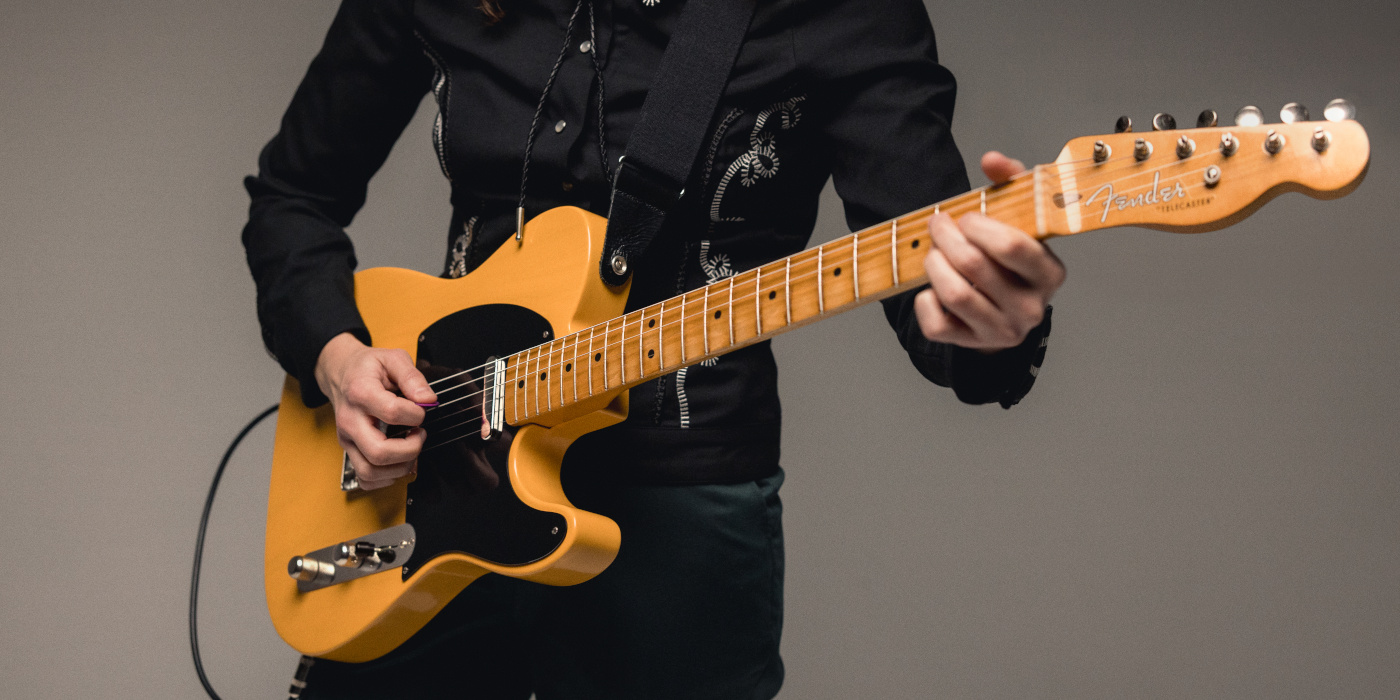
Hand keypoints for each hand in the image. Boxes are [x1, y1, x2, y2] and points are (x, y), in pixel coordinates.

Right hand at [314, 332, 437, 489]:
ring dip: (399, 467)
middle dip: (409, 450)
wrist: (340, 372)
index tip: (422, 410)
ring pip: (370, 471)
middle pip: (378, 452)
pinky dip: (385, 478)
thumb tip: (428, 400)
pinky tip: (398, 463)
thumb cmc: (367, 367)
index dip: (416, 414)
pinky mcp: (349, 450)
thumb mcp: (392, 358)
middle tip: (419, 435)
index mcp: (361, 393)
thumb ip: (412, 377)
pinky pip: (364, 478)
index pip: (392, 412)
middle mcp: (350, 420)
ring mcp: (347, 438)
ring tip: (411, 448)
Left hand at [913, 151, 1065, 350]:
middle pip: (975, 266)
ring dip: (934, 265)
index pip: (1013, 246)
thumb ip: (1010, 183)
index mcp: (1050, 274)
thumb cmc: (1009, 260)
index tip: (965, 217)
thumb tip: (991, 159)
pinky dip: (925, 301)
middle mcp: (1031, 307)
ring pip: (955, 294)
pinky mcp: (972, 344)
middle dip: (946, 238)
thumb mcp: (1018, 220)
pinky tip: (931, 288)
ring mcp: (1002, 330)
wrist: (1004, 313)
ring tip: (933, 252)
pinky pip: (937, 324)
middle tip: (937, 224)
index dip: (979, 226)